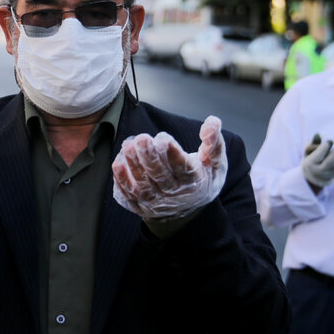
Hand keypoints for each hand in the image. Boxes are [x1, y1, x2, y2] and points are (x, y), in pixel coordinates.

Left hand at [111, 115, 227, 220]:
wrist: (188, 211)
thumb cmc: (202, 179)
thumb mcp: (215, 163)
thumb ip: (214, 142)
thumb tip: (212, 122)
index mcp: (194, 182)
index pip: (183, 168)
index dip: (173, 154)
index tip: (163, 138)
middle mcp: (174, 194)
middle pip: (160, 176)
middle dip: (149, 157)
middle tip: (141, 138)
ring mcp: (156, 202)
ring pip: (143, 186)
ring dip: (133, 166)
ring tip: (127, 146)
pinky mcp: (141, 205)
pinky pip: (129, 195)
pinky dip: (122, 181)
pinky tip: (118, 164)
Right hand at [301, 134, 333, 187]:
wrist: (316, 173)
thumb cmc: (313, 156)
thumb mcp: (309, 149)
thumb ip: (313, 142)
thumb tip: (317, 135)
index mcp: (311, 163)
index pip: (318, 157)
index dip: (324, 149)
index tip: (330, 141)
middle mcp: (320, 171)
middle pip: (329, 164)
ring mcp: (330, 174)